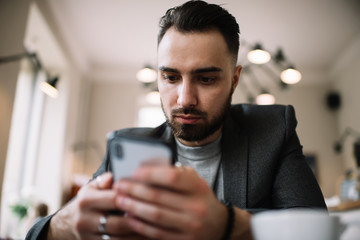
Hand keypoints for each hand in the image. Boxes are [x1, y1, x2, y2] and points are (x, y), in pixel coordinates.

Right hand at [47, 172, 147, 239]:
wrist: (66, 225)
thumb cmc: (86, 201)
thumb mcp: (91, 188)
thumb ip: (104, 181)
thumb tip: (114, 176)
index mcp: (86, 201)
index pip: (113, 199)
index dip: (132, 198)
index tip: (150, 197)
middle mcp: (85, 220)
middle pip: (118, 223)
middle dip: (138, 221)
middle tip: (158, 218)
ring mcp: (88, 236)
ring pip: (118, 239)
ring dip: (138, 236)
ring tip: (155, 230)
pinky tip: (144, 238)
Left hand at [113, 165, 227, 239]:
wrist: (219, 226)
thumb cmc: (200, 198)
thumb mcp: (194, 182)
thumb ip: (175, 173)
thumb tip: (146, 168)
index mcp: (198, 187)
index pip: (172, 177)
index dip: (150, 174)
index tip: (133, 172)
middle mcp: (196, 207)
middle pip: (159, 197)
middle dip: (134, 190)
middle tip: (119, 185)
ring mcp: (190, 226)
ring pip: (155, 215)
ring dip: (134, 207)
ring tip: (120, 200)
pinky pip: (156, 233)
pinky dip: (140, 225)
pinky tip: (130, 217)